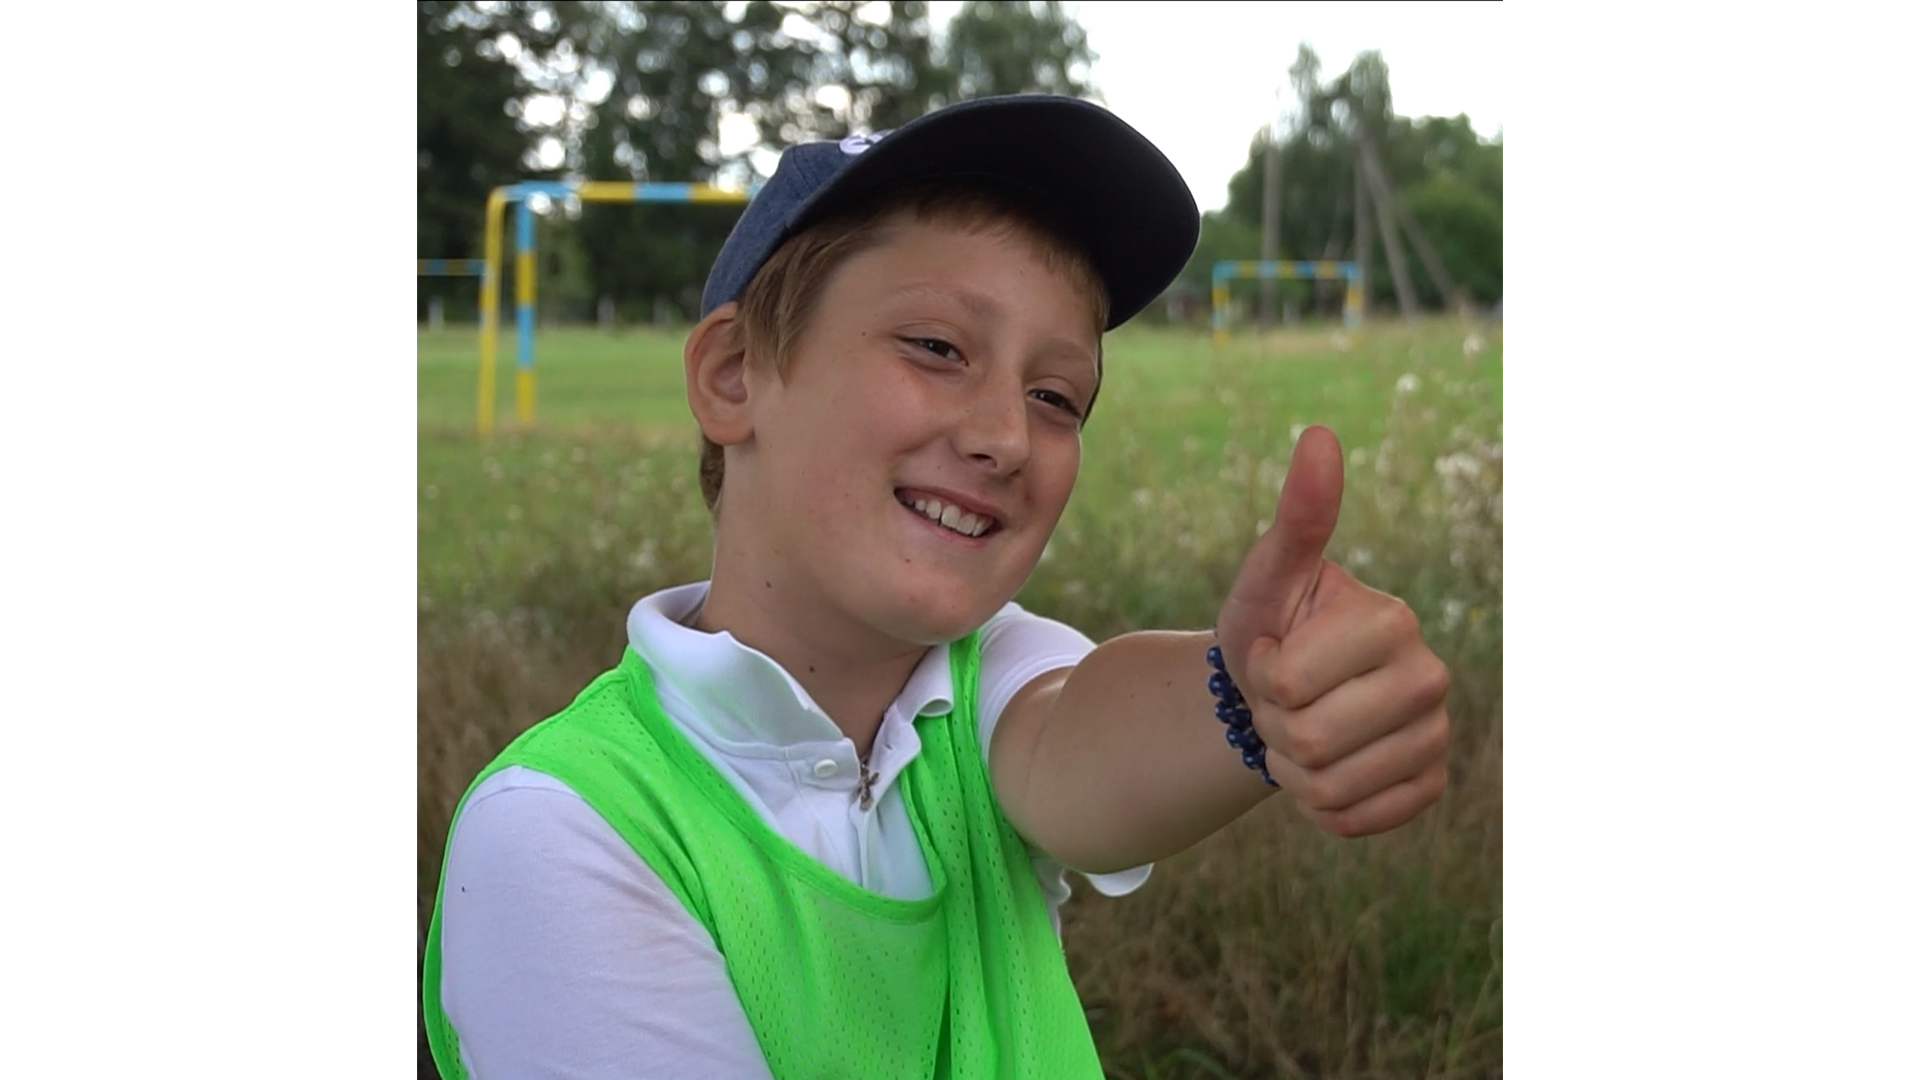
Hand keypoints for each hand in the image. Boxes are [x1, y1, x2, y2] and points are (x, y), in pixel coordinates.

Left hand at [1214, 426, 1450, 837]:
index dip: (1259, 676)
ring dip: (1290, 769)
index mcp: (1393, 620)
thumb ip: (1297, 516)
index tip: (1271, 654)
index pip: (1289, 683)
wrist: (1276, 696)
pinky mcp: (1430, 787)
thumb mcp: (1268, 575)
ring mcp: (1436, 735)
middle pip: (1309, 741)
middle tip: (1280, 701)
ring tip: (1298, 731)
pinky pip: (1354, 820)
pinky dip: (1319, 806)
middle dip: (1271, 727)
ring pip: (1326, 788)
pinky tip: (1323, 769)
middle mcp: (1431, 676)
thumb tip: (1319, 435)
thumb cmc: (1268, 626)